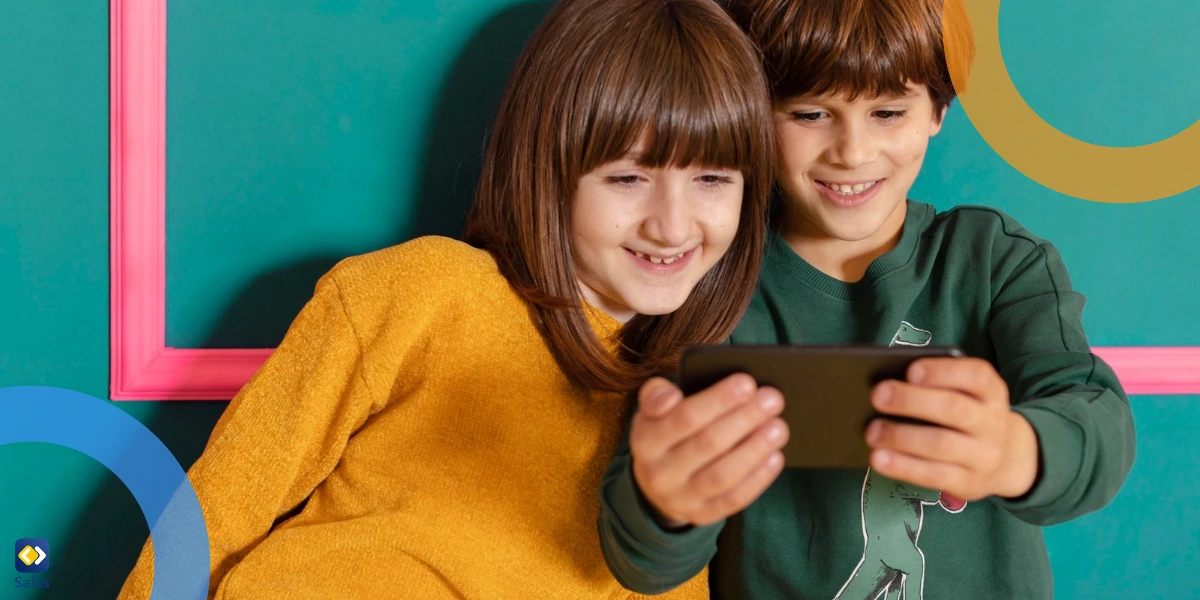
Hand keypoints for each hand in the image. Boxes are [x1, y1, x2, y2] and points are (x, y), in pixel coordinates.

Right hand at [630, 375, 788, 526]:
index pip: (685, 417)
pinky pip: (733, 499)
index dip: (719, 400)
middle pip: (709, 443)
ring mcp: (680, 498)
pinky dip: (758, 478)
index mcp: (645, 440)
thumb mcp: (652, 411)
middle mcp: (659, 473)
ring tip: (779, 427)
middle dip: (745, 419)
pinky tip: (775, 457)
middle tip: (773, 399)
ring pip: (723, 475)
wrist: (656, 484)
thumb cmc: (665, 434)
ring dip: (755, 449)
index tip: (748, 382)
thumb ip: (657, 395)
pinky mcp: (701, 515)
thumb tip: (671, 396)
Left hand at [864, 357, 1039, 500]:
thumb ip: (936, 385)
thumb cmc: (967, 415)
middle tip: (877, 396)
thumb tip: (889, 387)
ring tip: (871, 431)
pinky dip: (902, 466)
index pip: (976, 376)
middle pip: (954, 409)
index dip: (943, 372)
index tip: (911, 371)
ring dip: (901, 437)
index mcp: (991, 391)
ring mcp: (984, 456)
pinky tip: (878, 458)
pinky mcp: (969, 484)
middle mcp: (992, 422)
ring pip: (941, 444)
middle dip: (912, 401)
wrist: (1008, 458)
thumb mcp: (965, 394)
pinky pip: (933, 475)